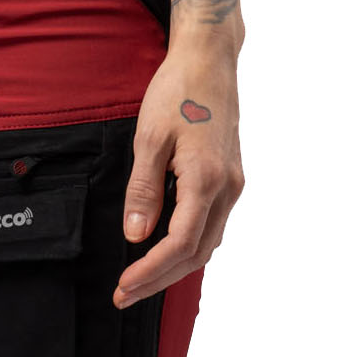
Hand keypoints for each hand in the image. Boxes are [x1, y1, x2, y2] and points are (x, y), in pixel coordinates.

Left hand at [116, 40, 245, 306]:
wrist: (210, 59)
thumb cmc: (178, 91)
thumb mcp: (149, 139)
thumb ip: (143, 190)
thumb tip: (136, 235)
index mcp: (206, 178)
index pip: (180, 243)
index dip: (150, 272)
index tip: (123, 288)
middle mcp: (227, 187)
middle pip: (196, 253)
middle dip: (158, 280)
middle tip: (123, 296)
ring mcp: (232, 185)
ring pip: (206, 244)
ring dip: (173, 268)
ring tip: (139, 283)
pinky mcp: (230, 179)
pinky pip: (210, 227)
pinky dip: (187, 248)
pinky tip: (163, 255)